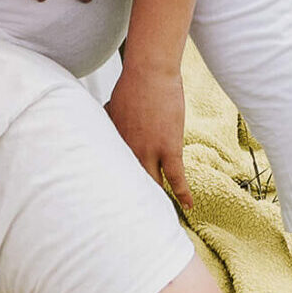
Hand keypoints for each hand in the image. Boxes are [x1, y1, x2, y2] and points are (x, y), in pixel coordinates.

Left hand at [106, 59, 190, 209]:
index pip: (114, 172)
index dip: (117, 188)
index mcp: (114, 142)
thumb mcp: (114, 105)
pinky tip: (188, 207)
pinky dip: (183, 194)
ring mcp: (148, 151)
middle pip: (130, 184)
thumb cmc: (134, 84)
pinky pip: (177, 177)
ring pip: (152, 184)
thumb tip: (103, 120)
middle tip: (136, 221)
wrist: (149, 71)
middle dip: (133, 202)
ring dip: (156, 201)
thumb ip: (110, 119)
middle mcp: (128, 151)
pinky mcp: (169, 148)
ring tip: (161, 219)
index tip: (116, 203)